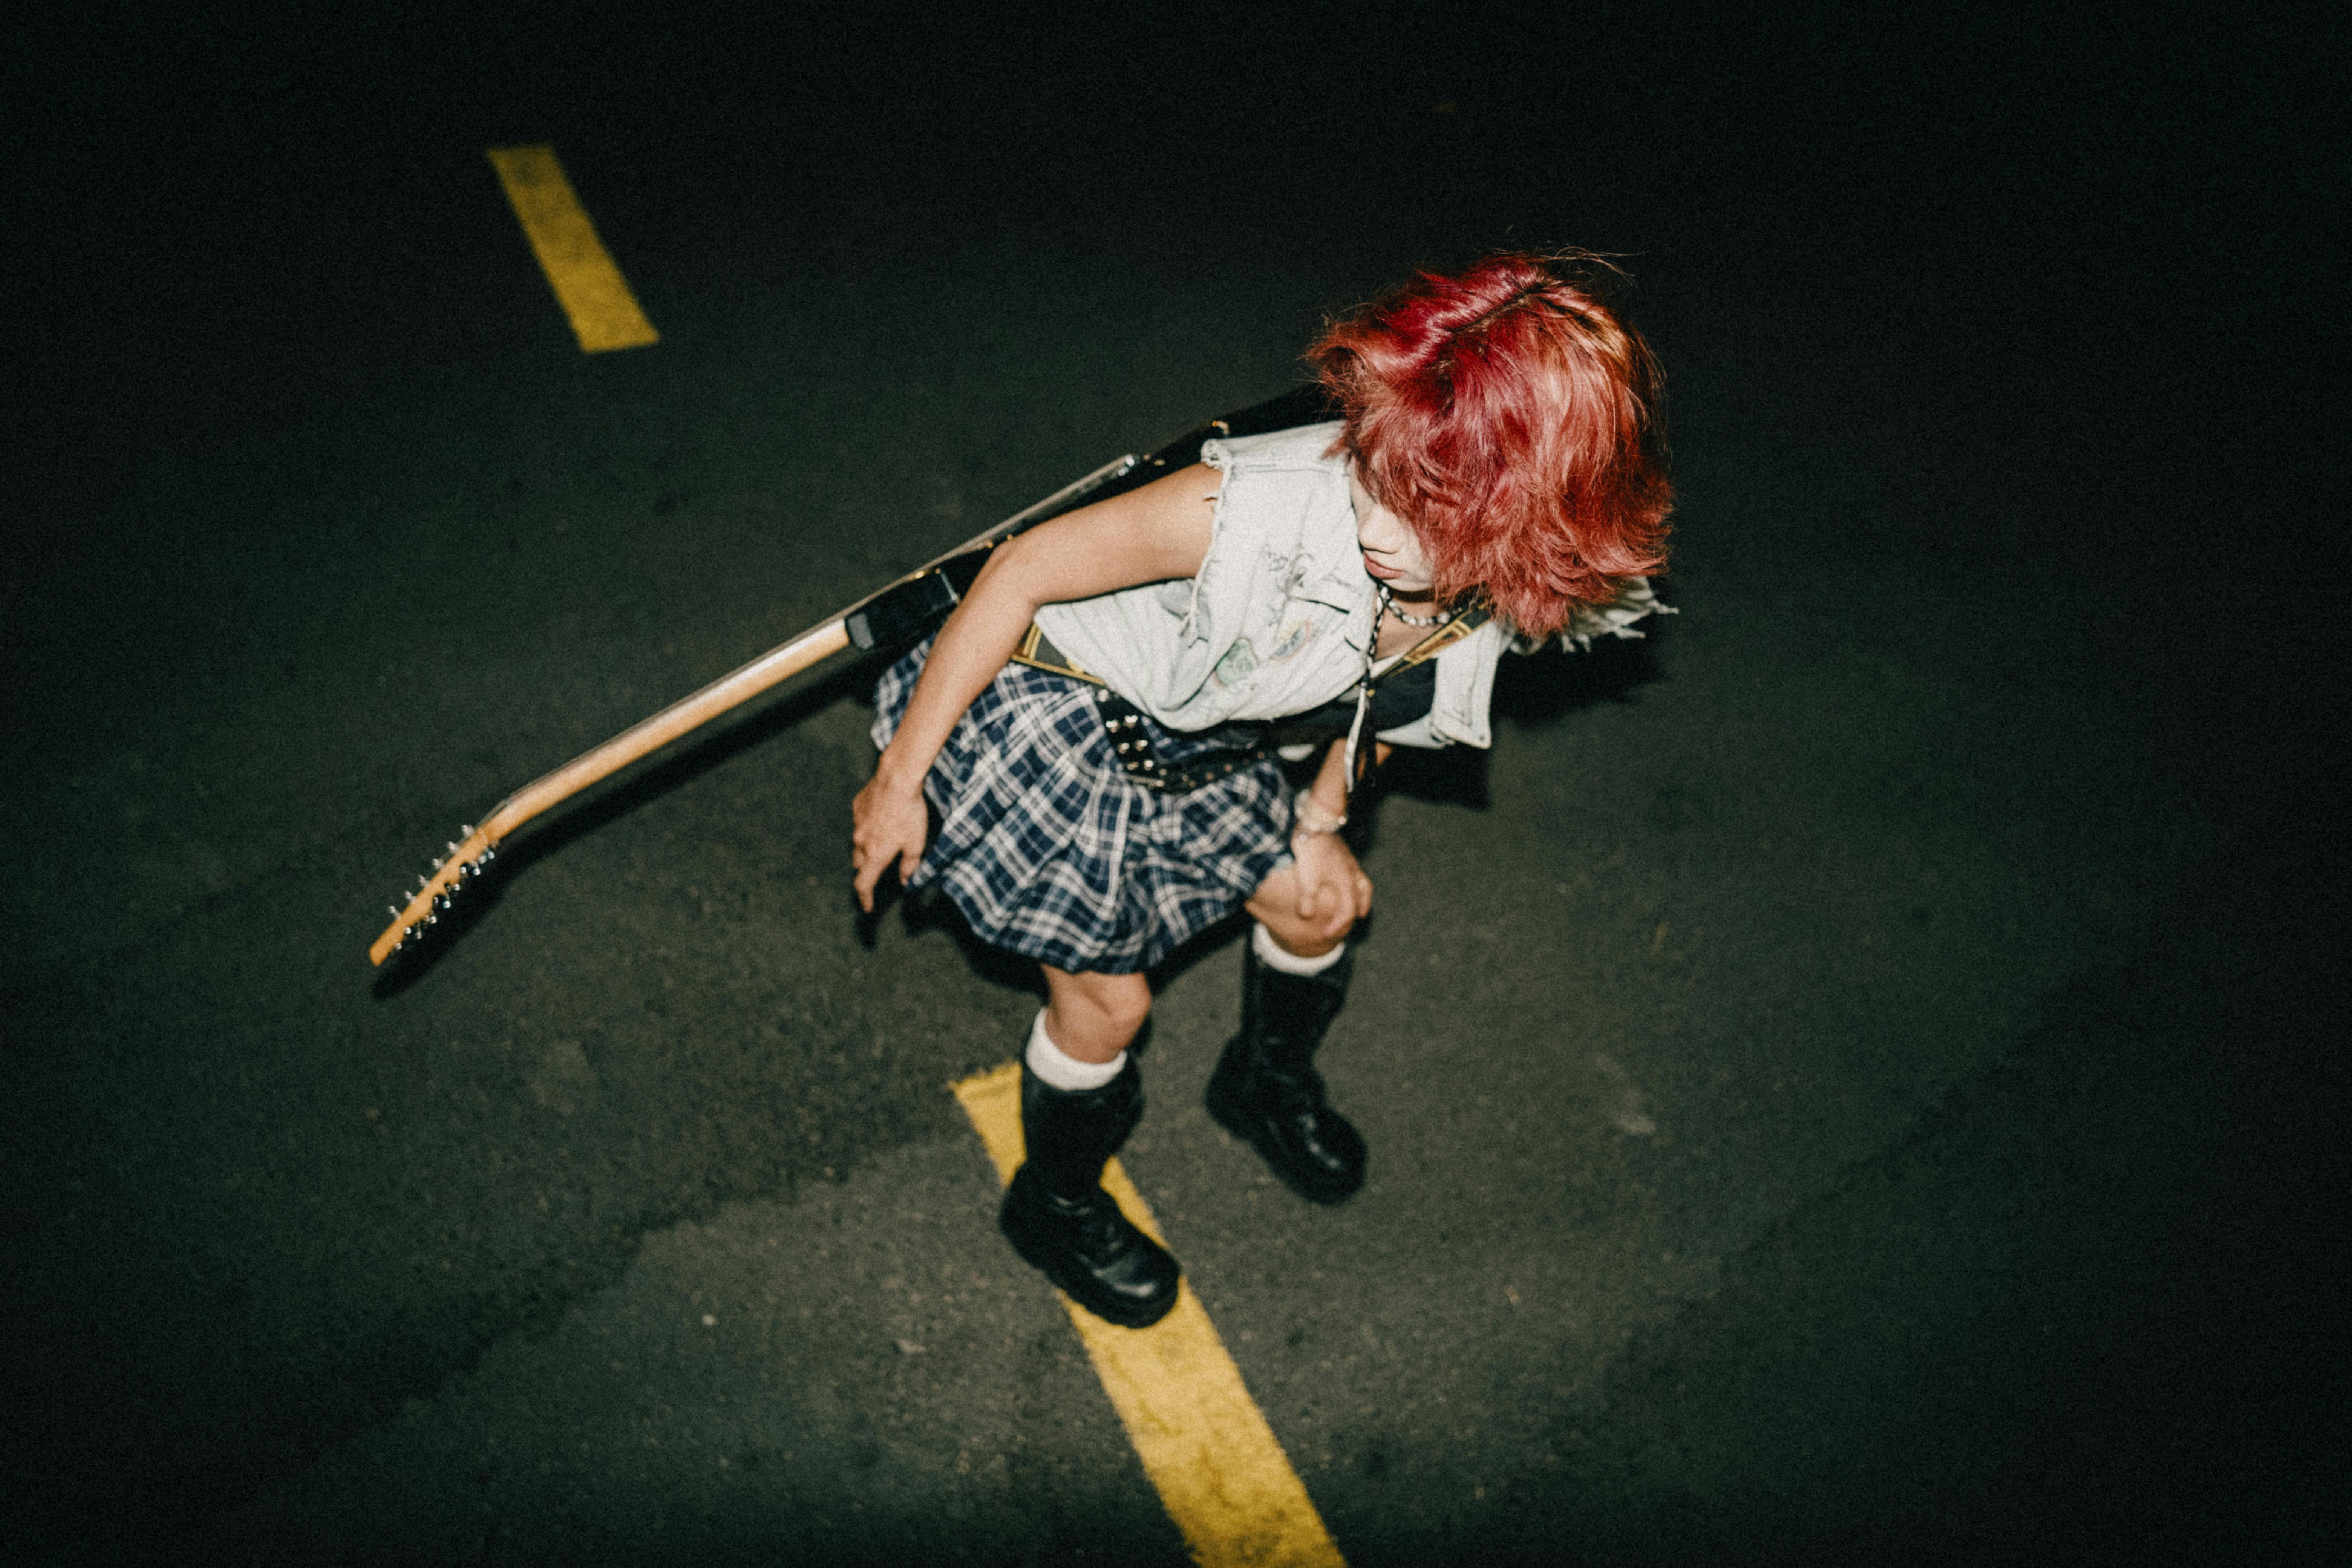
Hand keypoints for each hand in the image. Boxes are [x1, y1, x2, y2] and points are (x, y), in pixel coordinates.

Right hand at [851, 769, 930, 912]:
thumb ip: (910, 865)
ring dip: (868, 846)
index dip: (865, 898)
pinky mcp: (857, 807)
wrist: (896, 780)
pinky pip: (861, 822)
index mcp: (876, 855)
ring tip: (884, 838)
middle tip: (880, 867)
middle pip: (860, 864)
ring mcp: (857, 824)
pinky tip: (882, 816)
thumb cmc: (910, 813)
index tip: (868, 907)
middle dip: (868, 869)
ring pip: (859, 842)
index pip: (864, 884)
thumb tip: (906, 880)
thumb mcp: (916, 843)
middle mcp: (861, 842)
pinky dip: (869, 825)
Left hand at [1287, 828, 1372, 941]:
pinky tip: (1346, 881)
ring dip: (1362, 897)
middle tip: (1353, 923)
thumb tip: (1307, 916)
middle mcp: (1352, 873)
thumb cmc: (1312, 849)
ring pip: (1363, 883)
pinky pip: (1356, 872)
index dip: (1337, 926)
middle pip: (1361, 897)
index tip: (1326, 935)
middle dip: (1357, 913)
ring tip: (1360, 906)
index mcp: (1345, 882)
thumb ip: (1307, 898)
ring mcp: (1350, 861)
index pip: (1346, 911)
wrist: (1315, 820)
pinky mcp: (1344, 852)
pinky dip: (1356, 882)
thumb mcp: (1306, 877)